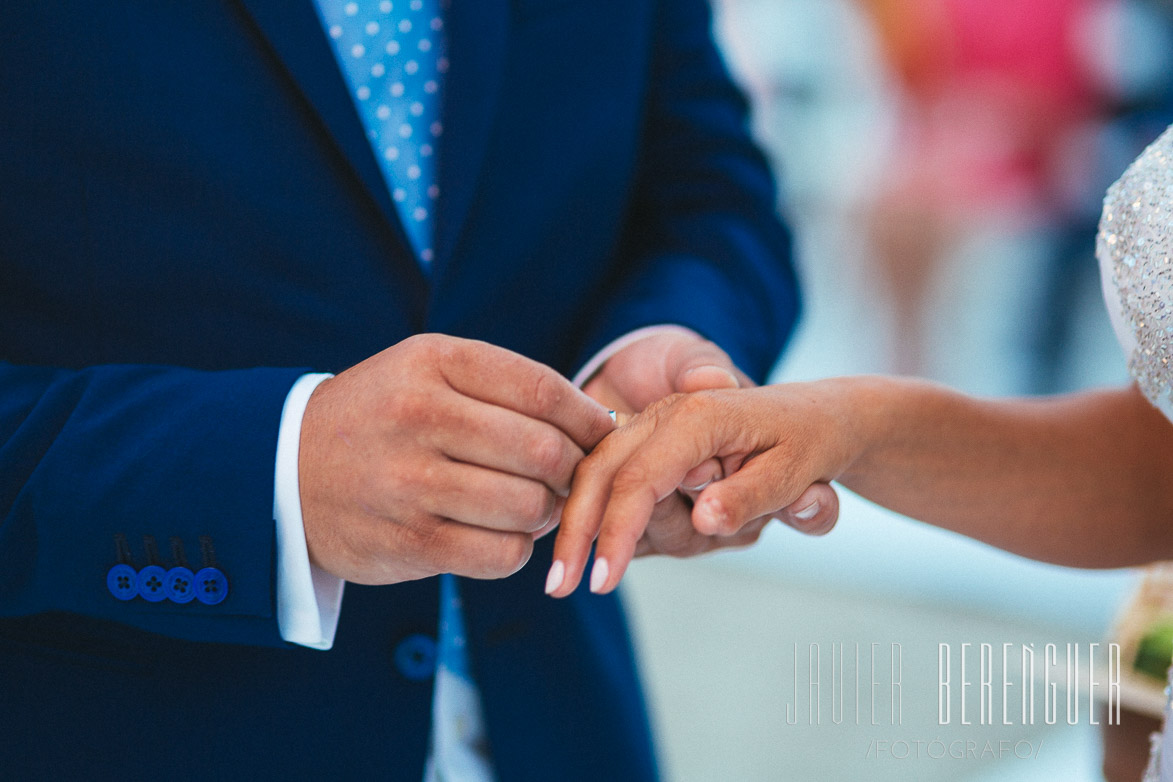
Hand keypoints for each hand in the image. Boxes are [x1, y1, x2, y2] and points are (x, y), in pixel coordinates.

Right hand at [299, 334, 614, 584]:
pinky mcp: (408, 541)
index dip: (586, 417)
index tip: (601, 433)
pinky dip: (517, 549)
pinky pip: (501, 555)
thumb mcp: (428, 371)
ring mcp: (410, 482)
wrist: (284, 468)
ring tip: (533, 505)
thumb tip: (597, 424)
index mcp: (433, 362)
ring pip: (528, 506)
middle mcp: (419, 416)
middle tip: (570, 477)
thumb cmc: (381, 416)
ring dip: (547, 512)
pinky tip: (501, 534)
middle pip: (543, 451)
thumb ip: (505, 386)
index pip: (542, 389)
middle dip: (573, 470)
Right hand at [548, 384, 844, 596]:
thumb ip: (751, 496)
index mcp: (700, 418)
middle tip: (560, 588)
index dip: (617, 533)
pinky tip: (619, 544)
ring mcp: (653, 428)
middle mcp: (666, 415)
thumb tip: (704, 518)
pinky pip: (613, 478)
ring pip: (601, 478)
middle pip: (599, 474)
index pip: (640, 480)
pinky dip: (606, 513)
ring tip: (714, 529)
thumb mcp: (798, 472)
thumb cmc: (810, 439)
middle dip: (577, 530)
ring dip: (621, 529)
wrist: (816, 413)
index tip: (601, 581)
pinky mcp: (649, 444)